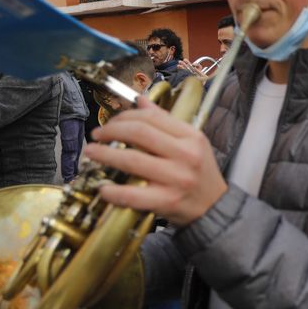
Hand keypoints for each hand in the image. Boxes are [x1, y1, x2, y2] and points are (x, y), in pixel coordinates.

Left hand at [83, 96, 227, 226]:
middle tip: (97, 135)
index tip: (110, 123)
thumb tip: (141, 101)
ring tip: (91, 153)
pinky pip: (133, 195)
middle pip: (139, 133)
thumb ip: (165, 122)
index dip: (125, 116)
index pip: (151, 117)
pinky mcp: (167, 201)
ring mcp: (176, 179)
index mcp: (190, 137)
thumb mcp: (191, 142)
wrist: (215, 207)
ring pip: (132, 160)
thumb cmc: (200, 174)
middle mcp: (185, 155)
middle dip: (111, 131)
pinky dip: (113, 192)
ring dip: (105, 155)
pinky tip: (103, 188)